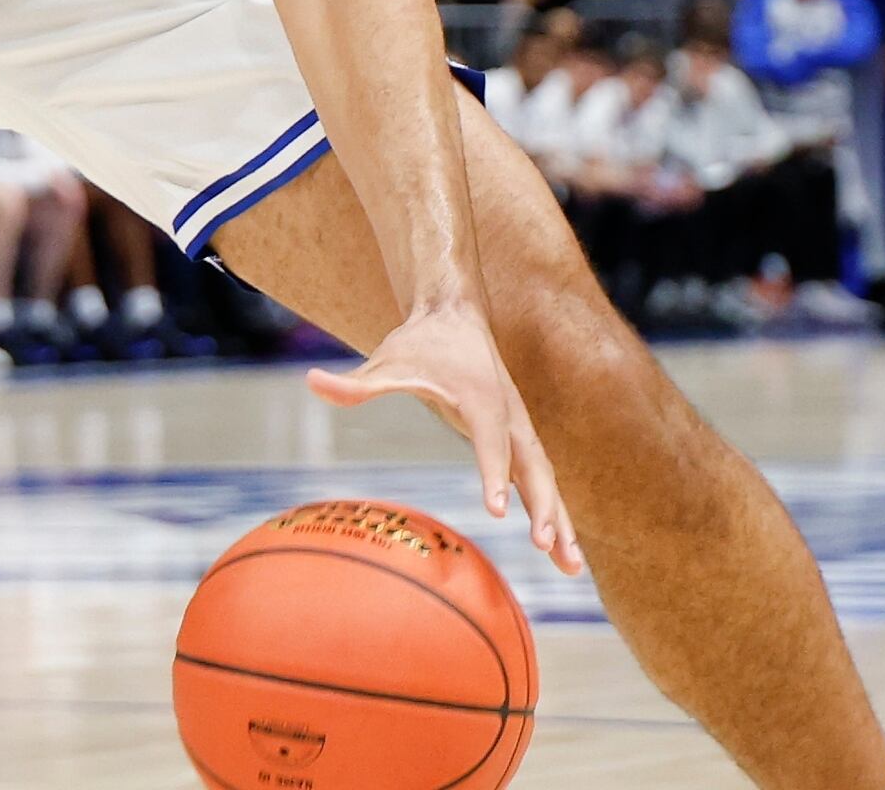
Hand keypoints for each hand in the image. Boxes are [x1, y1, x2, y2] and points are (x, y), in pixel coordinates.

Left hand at [308, 303, 581, 573]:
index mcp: (482, 400)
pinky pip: (541, 481)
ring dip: (561, 521)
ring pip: (546, 479)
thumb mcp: (387, 361)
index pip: (490, 443)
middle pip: (533, 467)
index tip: (497, 511)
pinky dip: (556, 514)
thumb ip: (355, 383)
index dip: (493, 475)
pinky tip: (563, 554)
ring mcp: (519, 428)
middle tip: (544, 545)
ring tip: (572, 569)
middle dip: (543, 505)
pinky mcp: (519, 439)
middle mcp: (510, 416)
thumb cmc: (420, 342)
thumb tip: (311, 383)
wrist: (455, 315)